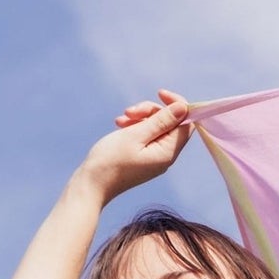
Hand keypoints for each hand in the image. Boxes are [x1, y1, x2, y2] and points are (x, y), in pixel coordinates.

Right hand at [78, 89, 192, 202]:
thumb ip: (161, 121)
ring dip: (140, 118)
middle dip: (151, 111)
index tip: (160, 94)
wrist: (92, 184)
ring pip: (156, 127)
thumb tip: (183, 108)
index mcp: (169, 152)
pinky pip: (146, 136)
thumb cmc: (111, 161)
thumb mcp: (136, 135)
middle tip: (129, 111)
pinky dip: (135, 127)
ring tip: (120, 120)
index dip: (177, 105)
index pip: (186, 122)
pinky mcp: (144, 157)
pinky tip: (120, 125)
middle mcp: (166, 155)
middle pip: (171, 123)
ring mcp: (155, 157)